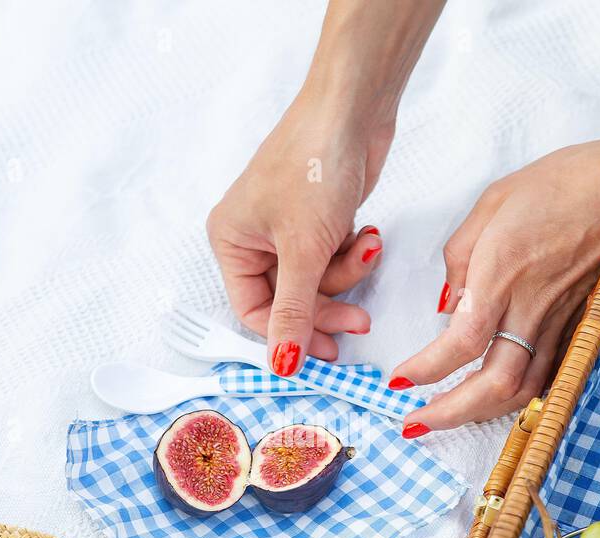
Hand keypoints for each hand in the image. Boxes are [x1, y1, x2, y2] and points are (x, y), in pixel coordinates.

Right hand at [207, 95, 393, 373]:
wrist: (353, 110)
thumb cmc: (314, 165)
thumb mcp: (303, 250)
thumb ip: (293, 312)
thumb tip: (281, 365)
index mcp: (231, 243)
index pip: (254, 313)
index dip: (290, 337)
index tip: (327, 353)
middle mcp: (253, 238)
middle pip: (290, 302)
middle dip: (329, 306)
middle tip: (360, 320)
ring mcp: (287, 230)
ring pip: (318, 283)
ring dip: (347, 273)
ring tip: (367, 246)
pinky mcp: (318, 221)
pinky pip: (334, 260)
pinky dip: (354, 253)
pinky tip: (368, 232)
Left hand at [392, 128, 599, 435]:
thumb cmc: (567, 182)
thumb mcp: (494, 200)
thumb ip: (461, 254)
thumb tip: (449, 303)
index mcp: (502, 273)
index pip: (458, 343)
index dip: (425, 370)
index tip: (399, 381)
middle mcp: (531, 307)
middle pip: (493, 385)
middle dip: (450, 414)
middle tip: (416, 423)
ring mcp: (560, 322)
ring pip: (523, 390)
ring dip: (482, 413)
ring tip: (450, 417)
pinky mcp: (579, 326)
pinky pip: (547, 375)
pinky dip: (518, 397)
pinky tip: (497, 399)